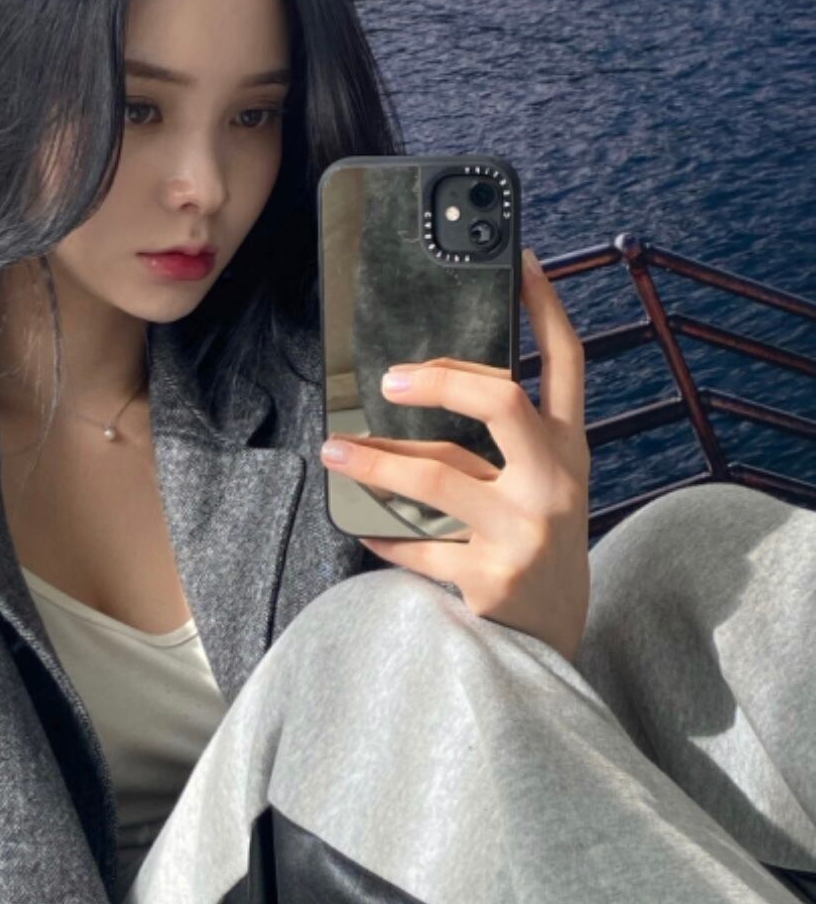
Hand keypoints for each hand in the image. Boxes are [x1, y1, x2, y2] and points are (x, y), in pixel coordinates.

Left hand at [319, 247, 591, 662]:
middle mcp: (555, 483)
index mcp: (570, 450)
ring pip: (437, 476)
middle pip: (500, 401)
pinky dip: (382, 534)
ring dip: (375, 461)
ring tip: (334, 451)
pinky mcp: (489, 577)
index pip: (566, 364)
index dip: (546, 309)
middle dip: (438, 380)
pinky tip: (362, 527)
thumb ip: (504, 440)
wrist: (552, 641)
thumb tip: (421, 387)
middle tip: (387, 382)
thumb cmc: (534, 544)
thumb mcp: (542, 485)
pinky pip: (416, 544)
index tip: (520, 261)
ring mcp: (525, 531)